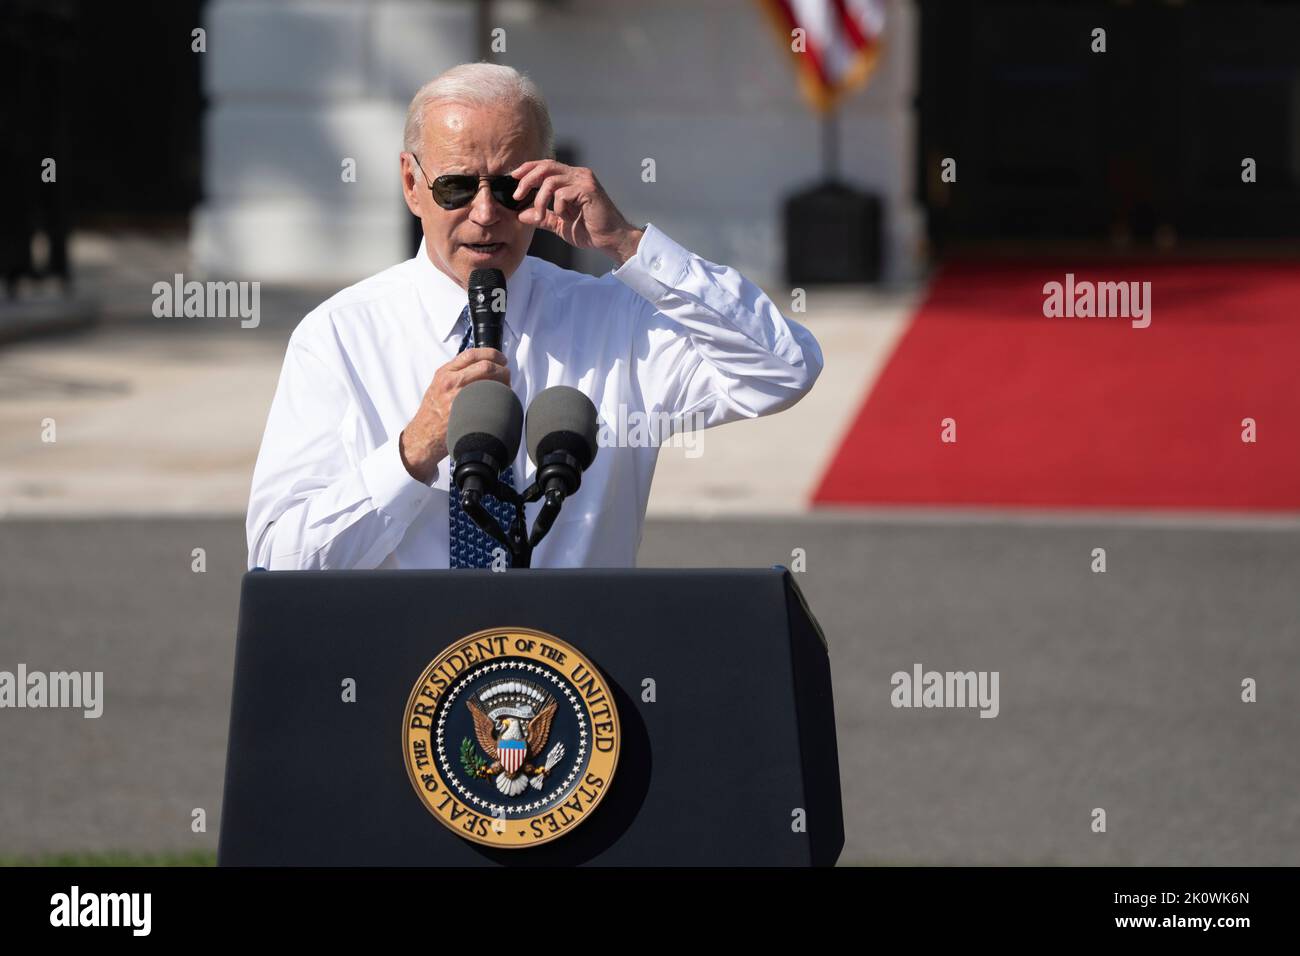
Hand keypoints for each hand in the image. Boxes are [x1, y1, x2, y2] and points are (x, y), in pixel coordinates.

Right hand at [399, 347, 508, 482]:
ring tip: (505, 389)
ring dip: (503, 385)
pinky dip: (499, 400)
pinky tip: (500, 403)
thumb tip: (479, 366)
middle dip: (502, 369)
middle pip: (485, 366)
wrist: (423, 435)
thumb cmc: (431, 412)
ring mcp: (459, 397)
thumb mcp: (438, 385)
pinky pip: (488, 401)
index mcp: (445, 373)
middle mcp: (451, 382)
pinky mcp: (466, 412)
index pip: (472, 354)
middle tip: (506, 375)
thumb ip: (455, 373)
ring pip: (490, 383)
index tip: (501, 358)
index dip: (492, 353)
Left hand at [509, 160, 643, 264]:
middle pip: (545, 167)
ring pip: (551, 181)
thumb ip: (543, 217)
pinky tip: (568, 218)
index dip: (528, 169)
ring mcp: (584, 180)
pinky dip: (559, 208)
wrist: (611, 240)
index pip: (546, 165)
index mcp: (572, 178)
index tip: (514, 178)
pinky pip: (563, 194)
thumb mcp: (560, 224)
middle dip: (527, 179)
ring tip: (540, 216)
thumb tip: (522, 214)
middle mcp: (579, 175)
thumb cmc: (590, 231)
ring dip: (540, 200)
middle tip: (517, 195)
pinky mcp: (589, 190)